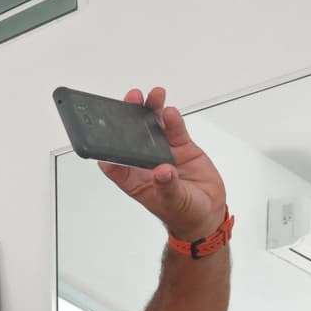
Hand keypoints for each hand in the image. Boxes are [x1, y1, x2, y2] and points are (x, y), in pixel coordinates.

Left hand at [98, 87, 226, 243]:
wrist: (208, 211)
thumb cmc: (183, 213)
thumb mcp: (173, 202)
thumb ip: (167, 186)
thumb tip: (162, 171)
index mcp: (134, 179)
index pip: (113, 161)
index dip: (105, 147)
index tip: (101, 131)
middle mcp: (145, 163)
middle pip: (131, 137)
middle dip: (128, 118)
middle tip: (130, 100)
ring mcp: (163, 152)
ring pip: (152, 127)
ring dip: (150, 110)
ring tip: (151, 97)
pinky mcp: (181, 147)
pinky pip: (174, 129)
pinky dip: (172, 120)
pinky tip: (169, 112)